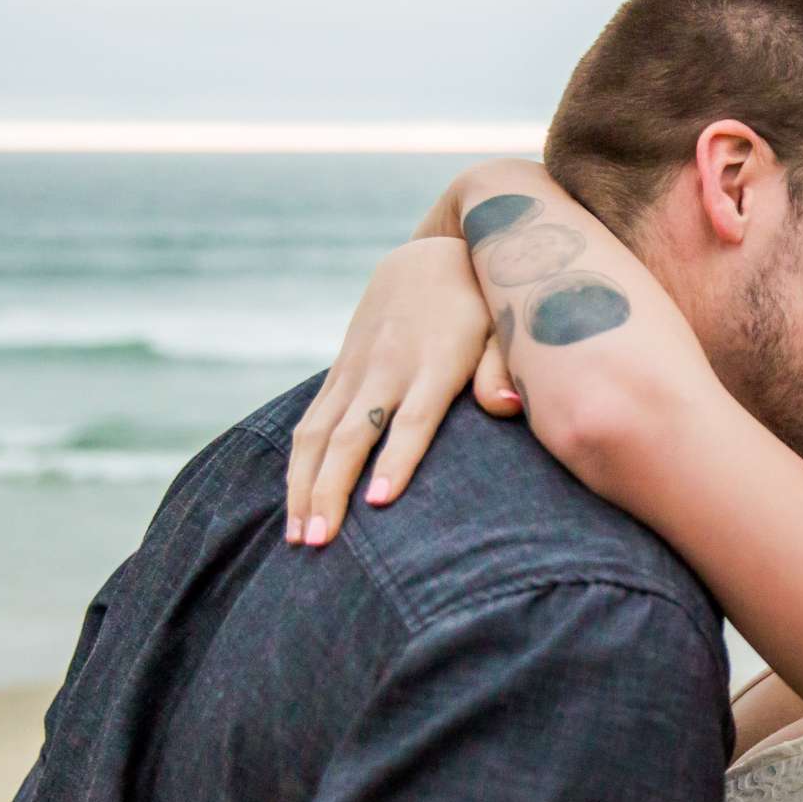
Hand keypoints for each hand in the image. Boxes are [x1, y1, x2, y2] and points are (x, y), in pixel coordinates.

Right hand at [285, 236, 522, 546]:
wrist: (431, 259)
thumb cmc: (481, 308)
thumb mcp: (503, 329)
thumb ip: (502, 370)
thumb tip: (507, 408)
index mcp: (435, 363)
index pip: (412, 418)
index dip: (396, 459)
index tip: (379, 502)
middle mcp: (387, 368)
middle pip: (351, 435)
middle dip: (331, 489)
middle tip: (318, 542)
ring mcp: (356, 370)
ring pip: (318, 433)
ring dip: (304, 487)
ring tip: (298, 538)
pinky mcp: (340, 373)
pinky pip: (310, 422)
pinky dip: (298, 465)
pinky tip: (294, 504)